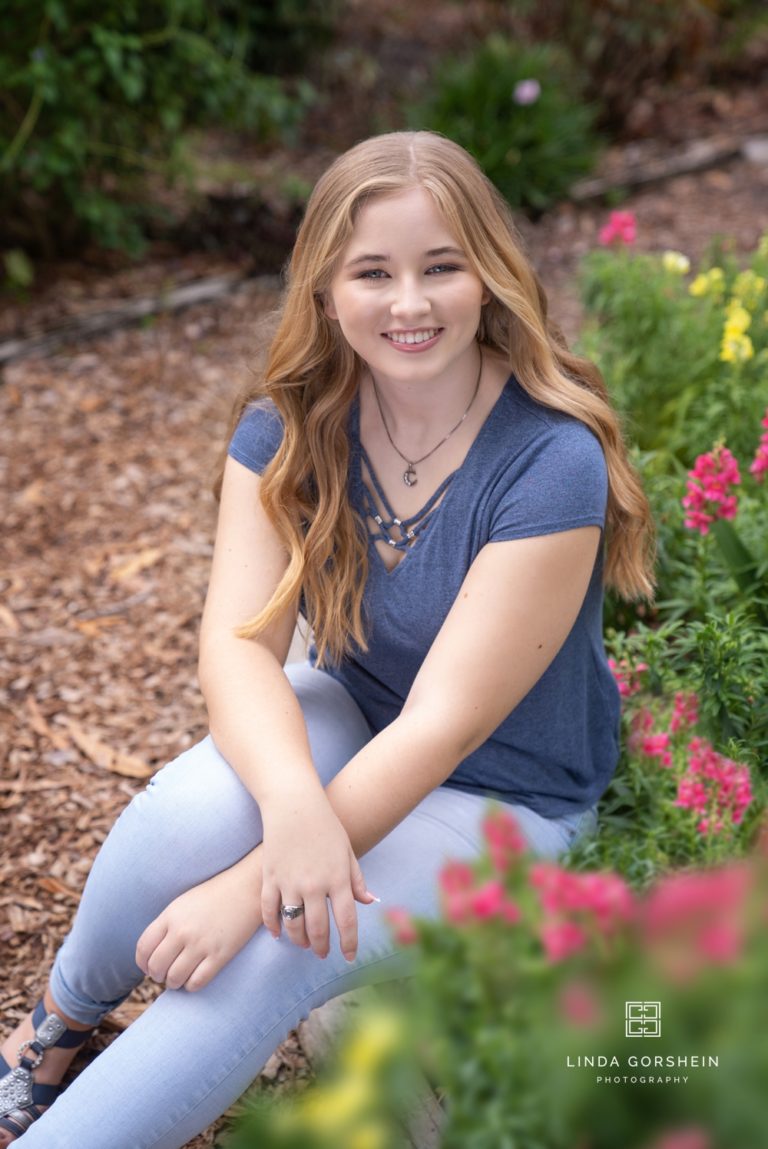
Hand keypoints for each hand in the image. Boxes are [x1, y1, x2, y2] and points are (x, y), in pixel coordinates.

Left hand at [135, 850, 263, 991]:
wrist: (247, 889)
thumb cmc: (214, 896)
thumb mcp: (183, 904)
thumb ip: (166, 925)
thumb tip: (152, 953)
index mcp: (171, 916)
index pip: (143, 948)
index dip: (143, 963)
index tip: (148, 967)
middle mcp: (182, 931)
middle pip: (156, 967)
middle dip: (157, 975)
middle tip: (164, 975)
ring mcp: (201, 944)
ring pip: (174, 978)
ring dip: (173, 983)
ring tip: (179, 979)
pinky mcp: (220, 955)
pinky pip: (197, 982)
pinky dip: (191, 985)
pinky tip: (195, 978)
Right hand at [260, 789, 377, 961]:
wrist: (294, 805)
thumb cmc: (326, 826)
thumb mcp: (347, 851)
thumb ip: (356, 879)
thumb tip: (369, 902)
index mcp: (337, 878)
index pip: (346, 921)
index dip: (349, 943)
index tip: (350, 956)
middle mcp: (314, 884)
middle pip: (318, 929)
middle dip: (322, 947)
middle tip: (324, 954)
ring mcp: (289, 882)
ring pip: (293, 924)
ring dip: (299, 940)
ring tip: (305, 944)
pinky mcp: (269, 877)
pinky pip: (268, 910)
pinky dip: (272, 926)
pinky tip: (278, 933)